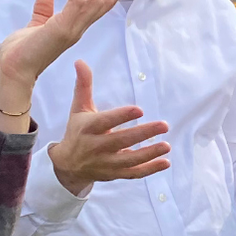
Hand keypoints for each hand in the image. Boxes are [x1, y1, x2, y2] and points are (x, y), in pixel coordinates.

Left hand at [0, 0, 144, 119]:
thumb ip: (43, 10)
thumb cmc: (22, 53)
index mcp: (73, 27)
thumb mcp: (35, 25)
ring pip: (96, 2)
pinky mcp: (64, 29)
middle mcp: (78, 29)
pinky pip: (77, 1)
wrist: (14, 70)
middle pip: (106, 5)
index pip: (96, 6)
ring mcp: (73, 29)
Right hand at [45, 61, 171, 194]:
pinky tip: (165, 162)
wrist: (68, 165)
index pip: (106, 121)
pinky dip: (150, 169)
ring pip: (130, 160)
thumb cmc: (77, 131)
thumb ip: (83, 85)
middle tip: (164, 125)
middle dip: (143, 133)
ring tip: (167, 145)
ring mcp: (107, 163)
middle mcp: (97, 147)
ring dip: (150, 154)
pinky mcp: (114, 174)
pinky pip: (134, 173)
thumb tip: (80, 61)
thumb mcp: (78, 108)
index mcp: (88, 128)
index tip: (140, 110)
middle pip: (122, 140)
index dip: (122, 116)